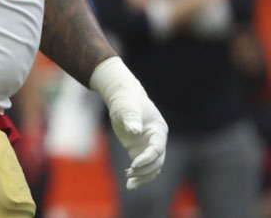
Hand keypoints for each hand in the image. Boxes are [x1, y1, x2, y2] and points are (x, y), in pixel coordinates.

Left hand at [91, 58, 167, 188]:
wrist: (123, 99)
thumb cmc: (127, 101)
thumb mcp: (127, 107)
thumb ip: (131, 117)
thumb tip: (135, 130)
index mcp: (158, 130)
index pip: (156, 148)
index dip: (147, 158)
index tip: (134, 165)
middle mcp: (157, 140)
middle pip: (157, 161)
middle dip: (145, 170)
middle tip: (129, 175)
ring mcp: (148, 146)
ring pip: (152, 167)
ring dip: (143, 177)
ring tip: (130, 185)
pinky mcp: (139, 150)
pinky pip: (142, 166)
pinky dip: (137, 175)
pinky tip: (129, 182)